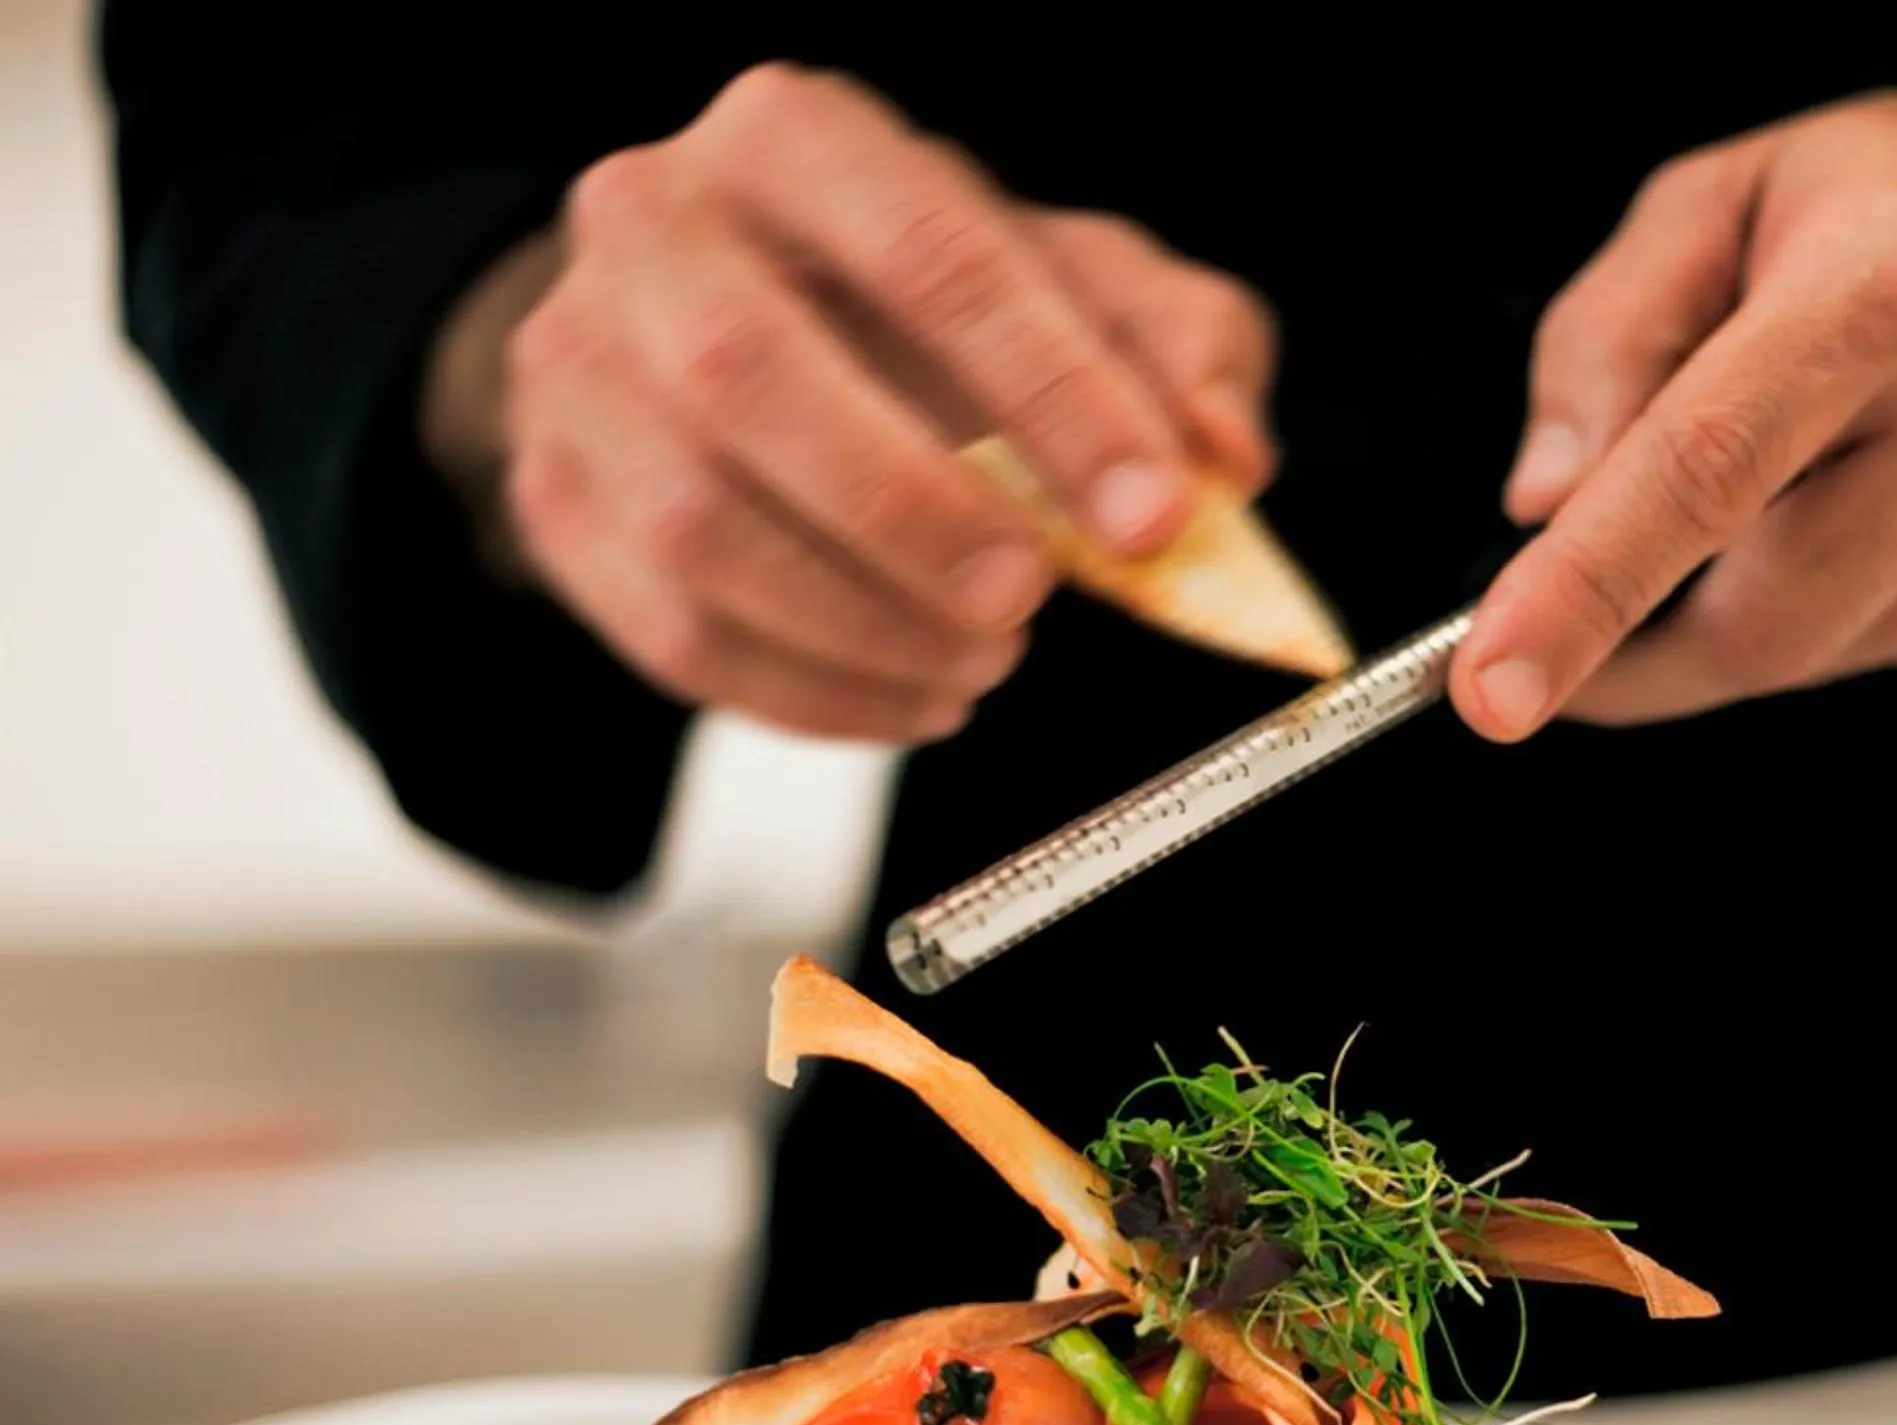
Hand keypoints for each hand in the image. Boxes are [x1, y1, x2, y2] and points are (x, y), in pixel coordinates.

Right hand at [426, 62, 1276, 742]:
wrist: (737, 325)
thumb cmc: (932, 303)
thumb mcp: (1079, 286)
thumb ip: (1178, 348)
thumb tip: (1224, 457)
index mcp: (795, 138)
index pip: (932, 254)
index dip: (1055, 396)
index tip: (1153, 515)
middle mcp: (651, 223)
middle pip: (751, 372)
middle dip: (915, 513)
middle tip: (1032, 603)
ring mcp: (575, 363)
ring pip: (694, 522)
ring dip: (862, 624)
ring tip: (983, 658)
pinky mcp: (553, 497)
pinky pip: (669, 631)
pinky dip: (813, 695)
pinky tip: (915, 696)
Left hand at [1449, 92, 1896, 737]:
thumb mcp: (1737, 191)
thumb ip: (1610, 334)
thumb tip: (1542, 500)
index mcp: (1889, 281)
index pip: (1703, 468)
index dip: (1583, 591)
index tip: (1487, 689)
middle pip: (1755, 616)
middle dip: (1634, 646)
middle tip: (1560, 622)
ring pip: (1811, 652)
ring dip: (1741, 609)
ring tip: (1793, 478)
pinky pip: (1883, 650)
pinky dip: (1832, 606)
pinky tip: (1880, 503)